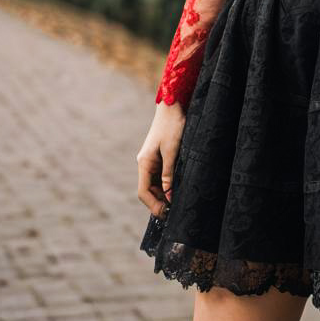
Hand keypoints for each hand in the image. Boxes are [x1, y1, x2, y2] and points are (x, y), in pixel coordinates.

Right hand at [136, 101, 186, 218]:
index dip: (153, 206)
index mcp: (144, 163)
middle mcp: (144, 164)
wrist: (172, 106)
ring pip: (154, 185)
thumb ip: (169, 174)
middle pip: (148, 190)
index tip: (166, 213)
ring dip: (162, 195)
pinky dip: (166, 185)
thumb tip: (168, 196)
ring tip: (176, 203)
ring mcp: (151, 161)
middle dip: (158, 202)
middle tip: (174, 211)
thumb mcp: (172, 151)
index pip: (143, 192)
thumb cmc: (172, 126)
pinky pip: (159, 176)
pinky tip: (176, 189)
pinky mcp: (158, 157)